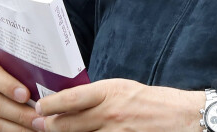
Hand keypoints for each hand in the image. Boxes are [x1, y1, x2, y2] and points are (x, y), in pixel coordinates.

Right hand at [0, 54, 37, 130]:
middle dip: (20, 113)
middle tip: (39, 118)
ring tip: (36, 127)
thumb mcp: (12, 66)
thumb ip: (22, 71)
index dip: (8, 85)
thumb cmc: (9, 73)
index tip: (26, 95)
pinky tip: (24, 131)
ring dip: (16, 127)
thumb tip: (46, 82)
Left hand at [32, 79, 204, 131]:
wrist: (178, 118)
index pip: (72, 98)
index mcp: (110, 92)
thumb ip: (98, 96)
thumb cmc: (149, 100)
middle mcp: (109, 114)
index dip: (51, 104)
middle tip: (37, 125)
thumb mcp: (122, 89)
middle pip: (66, 125)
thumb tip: (71, 102)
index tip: (39, 106)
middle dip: (48, 126)